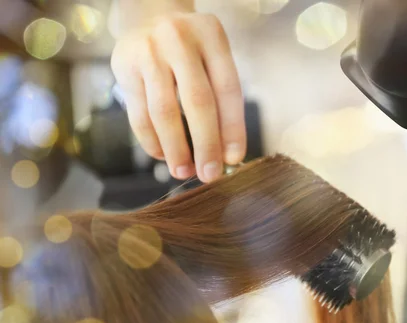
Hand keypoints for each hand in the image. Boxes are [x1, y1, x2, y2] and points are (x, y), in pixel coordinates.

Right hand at [111, 12, 245, 181]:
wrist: (150, 16)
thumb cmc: (191, 49)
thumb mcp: (212, 58)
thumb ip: (220, 98)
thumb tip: (225, 155)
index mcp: (212, 36)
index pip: (228, 89)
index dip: (232, 128)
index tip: (234, 159)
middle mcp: (180, 40)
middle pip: (197, 101)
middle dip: (205, 144)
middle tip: (209, 174)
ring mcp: (148, 51)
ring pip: (163, 111)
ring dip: (175, 148)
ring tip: (184, 171)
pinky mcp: (124, 66)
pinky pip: (139, 113)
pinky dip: (152, 141)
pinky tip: (163, 155)